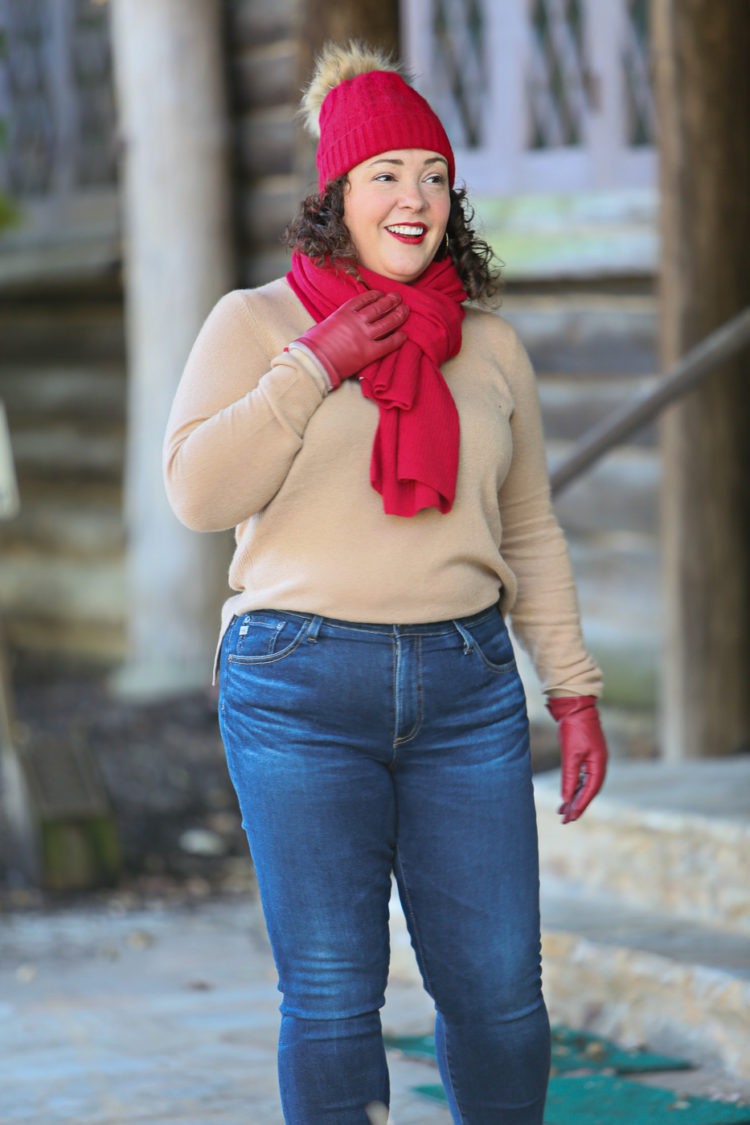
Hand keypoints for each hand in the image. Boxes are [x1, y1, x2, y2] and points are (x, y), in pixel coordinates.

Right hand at [294, 290, 408, 387]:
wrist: (314, 362)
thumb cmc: (312, 345)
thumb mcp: (324, 325)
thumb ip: (336, 321)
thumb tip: (339, 323)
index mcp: (344, 312)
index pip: (364, 299)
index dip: (375, 296)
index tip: (381, 294)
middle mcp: (357, 321)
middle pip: (379, 308)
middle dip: (391, 302)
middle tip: (398, 298)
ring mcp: (364, 336)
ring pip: (387, 322)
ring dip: (398, 315)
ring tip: (405, 310)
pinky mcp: (368, 352)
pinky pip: (388, 344)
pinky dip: (397, 338)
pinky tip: (404, 335)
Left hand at [546, 695, 606, 822]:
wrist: (575, 707)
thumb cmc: (574, 728)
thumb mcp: (571, 754)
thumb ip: (569, 777)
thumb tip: (566, 799)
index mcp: (599, 764)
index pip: (591, 790)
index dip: (580, 805)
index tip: (570, 817)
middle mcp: (599, 764)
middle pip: (588, 791)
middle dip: (577, 806)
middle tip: (565, 820)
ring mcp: (593, 760)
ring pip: (584, 785)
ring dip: (574, 798)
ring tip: (562, 812)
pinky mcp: (586, 756)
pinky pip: (581, 777)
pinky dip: (574, 786)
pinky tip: (566, 795)